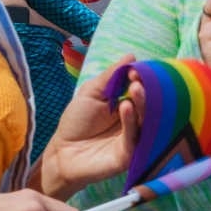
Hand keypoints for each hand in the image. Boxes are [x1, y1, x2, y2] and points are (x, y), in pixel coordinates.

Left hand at [34, 55, 144, 197]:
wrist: (62, 153)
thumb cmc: (76, 122)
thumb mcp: (91, 92)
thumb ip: (111, 77)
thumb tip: (131, 56)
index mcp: (128, 104)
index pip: (142, 90)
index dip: (141, 79)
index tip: (135, 70)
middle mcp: (136, 121)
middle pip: (148, 105)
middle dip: (146, 90)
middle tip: (139, 78)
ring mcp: (135, 138)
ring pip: (146, 120)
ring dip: (142, 103)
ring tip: (135, 88)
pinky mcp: (129, 155)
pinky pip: (134, 137)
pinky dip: (131, 122)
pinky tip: (125, 107)